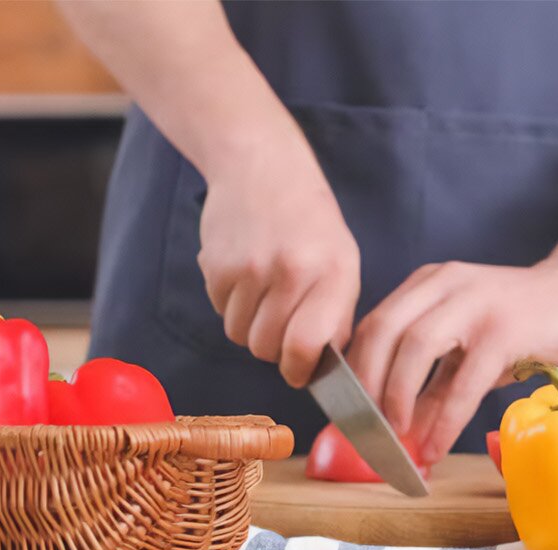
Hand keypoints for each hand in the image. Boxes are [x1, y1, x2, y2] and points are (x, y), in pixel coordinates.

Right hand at [197, 146, 359, 386]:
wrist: (262, 168)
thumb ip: (336, 315)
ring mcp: (248, 267)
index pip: (306, 345)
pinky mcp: (214, 264)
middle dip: (274, 350)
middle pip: (267, 348)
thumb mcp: (342, 263)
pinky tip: (248, 277)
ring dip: (251, 328)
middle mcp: (289, 270)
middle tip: (283, 330)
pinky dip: (233, 306)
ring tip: (267, 296)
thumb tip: (321, 368)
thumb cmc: (311, 224)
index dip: (299, 370)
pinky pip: (220, 312)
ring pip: (240, 335)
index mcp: (331, 272)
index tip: (299, 373)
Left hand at [346, 258, 557, 462]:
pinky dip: (445, 418)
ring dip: (398, 398)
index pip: (374, 324)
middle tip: (366, 430)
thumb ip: (439, 381)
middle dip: (366, 387)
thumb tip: (408, 431)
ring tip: (398, 438)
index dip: (353, 371)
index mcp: (430, 283)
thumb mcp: (473, 348)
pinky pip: (463, 379)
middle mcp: (446, 285)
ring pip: (415, 349)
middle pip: (382, 332)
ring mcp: (476, 304)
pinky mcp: (506, 330)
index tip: (348, 412)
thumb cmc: (529, 323)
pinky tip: (437, 446)